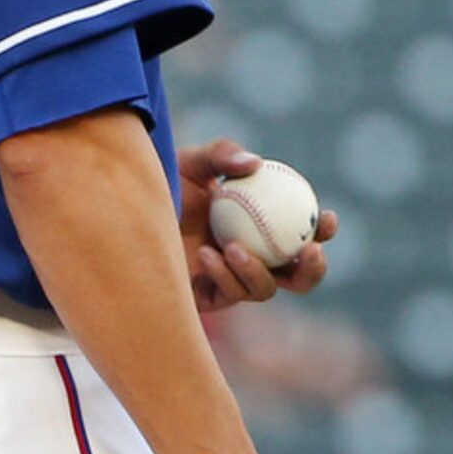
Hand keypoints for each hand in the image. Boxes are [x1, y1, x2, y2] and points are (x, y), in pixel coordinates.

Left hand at [177, 138, 337, 313]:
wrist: (126, 214)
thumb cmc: (165, 182)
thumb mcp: (193, 161)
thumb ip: (222, 154)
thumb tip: (255, 163)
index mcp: (265, 226)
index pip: (304, 232)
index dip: (324, 231)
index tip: (326, 218)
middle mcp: (255, 257)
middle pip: (299, 277)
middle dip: (314, 271)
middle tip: (309, 252)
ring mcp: (234, 281)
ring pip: (264, 290)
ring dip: (256, 272)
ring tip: (233, 248)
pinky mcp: (210, 299)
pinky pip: (229, 295)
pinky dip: (224, 276)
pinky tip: (207, 255)